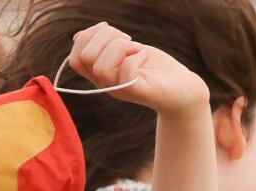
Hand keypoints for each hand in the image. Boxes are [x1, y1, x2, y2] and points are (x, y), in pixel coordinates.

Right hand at [68, 22, 209, 118]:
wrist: (181, 90)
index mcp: (98, 75)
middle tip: (128, 41)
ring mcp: (120, 89)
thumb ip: (103, 45)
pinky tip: (145, 55)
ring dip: (122, 45)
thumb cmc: (153, 69)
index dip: (88, 37)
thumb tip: (77, 36)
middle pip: (86, 57)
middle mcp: (105, 84)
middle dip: (107, 37)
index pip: (75, 58)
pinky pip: (127, 71)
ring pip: (102, 65)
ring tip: (137, 49)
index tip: (112, 34)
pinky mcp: (137, 91)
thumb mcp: (125, 51)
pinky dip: (138, 55)